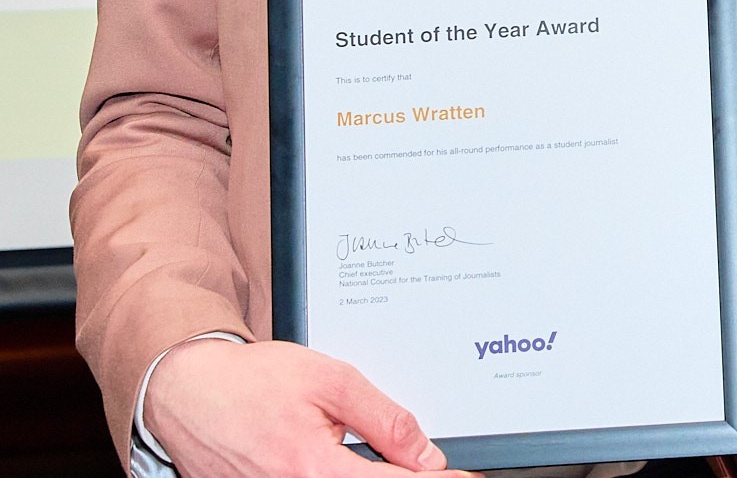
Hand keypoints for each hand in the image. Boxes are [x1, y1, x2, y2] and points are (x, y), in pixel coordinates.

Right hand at [146, 337, 465, 477]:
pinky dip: (341, 475)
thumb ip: (385, 419)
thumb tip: (426, 454)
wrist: (186, 393)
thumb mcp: (331, 381)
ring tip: (386, 458)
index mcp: (314, 469)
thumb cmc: (252, 382)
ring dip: (372, 475)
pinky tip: (354, 462)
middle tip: (436, 470)